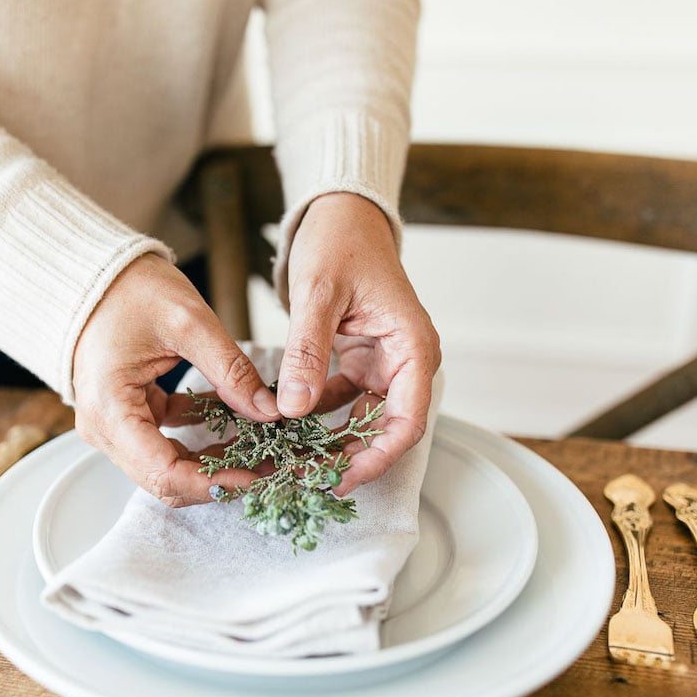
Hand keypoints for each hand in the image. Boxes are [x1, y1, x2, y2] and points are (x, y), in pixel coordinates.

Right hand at [72, 253, 280, 505]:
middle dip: (220, 478)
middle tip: (271, 465)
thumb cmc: (129, 289)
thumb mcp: (190, 323)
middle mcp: (104, 428)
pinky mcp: (128, 416)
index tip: (258, 473)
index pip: (164, 474)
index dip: (215, 482)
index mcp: (110, 410)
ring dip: (215, 462)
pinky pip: (167, 443)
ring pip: (170, 466)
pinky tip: (238, 423)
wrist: (95, 274)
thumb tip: (271, 411)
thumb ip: (231, 371)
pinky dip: (202, 439)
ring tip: (262, 447)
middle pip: (166, 480)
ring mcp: (114, 426)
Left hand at [277, 192, 440, 494]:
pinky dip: (316, 420)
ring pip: (361, 422)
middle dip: (349, 459)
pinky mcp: (359, 364)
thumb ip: (307, 351)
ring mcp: (383, 365)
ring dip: (330, 445)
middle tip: (305, 481)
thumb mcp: (318, 295)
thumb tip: (292, 408)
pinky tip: (283, 434)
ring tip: (290, 466)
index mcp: (413, 347)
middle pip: (385, 429)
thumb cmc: (340, 242)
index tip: (343, 478)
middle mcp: (405, 362)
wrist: (340, 215)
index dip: (378, 456)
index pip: (407, 420)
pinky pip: (340, 404)